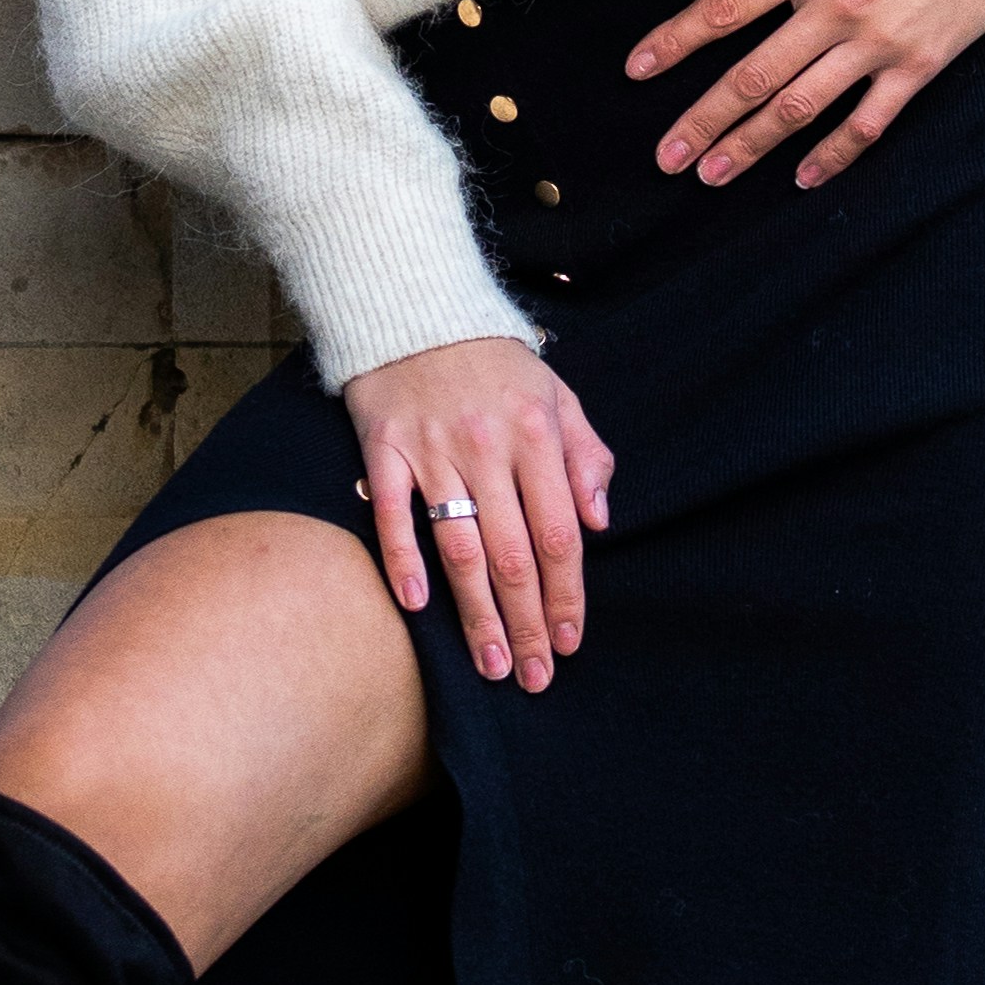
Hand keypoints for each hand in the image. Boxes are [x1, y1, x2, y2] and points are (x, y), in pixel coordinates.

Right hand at [340, 336, 615, 695]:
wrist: (416, 308)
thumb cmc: (494, 362)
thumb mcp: (557, 396)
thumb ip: (587, 456)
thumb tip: (601, 522)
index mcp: (537, 437)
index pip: (559, 535)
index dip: (567, 595)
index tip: (569, 641)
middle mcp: (487, 449)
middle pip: (513, 556)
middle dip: (527, 624)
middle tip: (534, 676)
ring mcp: (433, 452)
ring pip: (460, 548)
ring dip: (476, 614)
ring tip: (491, 664)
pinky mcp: (384, 450)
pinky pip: (393, 515)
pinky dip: (403, 560)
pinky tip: (417, 604)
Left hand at [628, 0, 984, 194]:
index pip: (725, 9)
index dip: (675, 42)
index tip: (636, 71)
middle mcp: (837, 4)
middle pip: (752, 74)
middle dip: (703, 120)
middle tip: (665, 157)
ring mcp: (878, 40)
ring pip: (800, 106)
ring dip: (752, 145)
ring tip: (712, 174)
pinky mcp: (919, 64)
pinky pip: (867, 121)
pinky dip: (833, 153)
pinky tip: (802, 177)